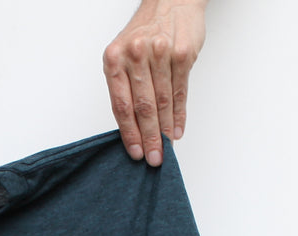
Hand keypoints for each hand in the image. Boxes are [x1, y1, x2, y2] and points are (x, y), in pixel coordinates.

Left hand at [102, 0, 206, 165]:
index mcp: (114, 59)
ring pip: (163, 102)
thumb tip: (131, 128)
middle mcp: (136, 54)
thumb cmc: (145, 33)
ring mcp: (160, 53)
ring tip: (166, 148)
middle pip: (143, 107)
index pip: (121, 105)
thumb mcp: (124, 55)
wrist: (171, 1)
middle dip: (149, 137)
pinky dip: (180, 114)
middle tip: (154, 159)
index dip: (129, 133)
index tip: (135, 152)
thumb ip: (124, 88)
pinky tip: (178, 130)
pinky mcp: (182, 54)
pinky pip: (180, 92)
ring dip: (165, 130)